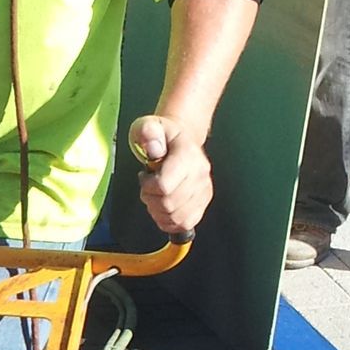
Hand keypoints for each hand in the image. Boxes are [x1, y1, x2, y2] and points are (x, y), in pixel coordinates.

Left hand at [129, 116, 212, 237]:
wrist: (180, 140)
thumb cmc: (162, 136)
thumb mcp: (148, 126)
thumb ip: (147, 132)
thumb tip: (153, 148)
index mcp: (188, 153)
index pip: (164, 186)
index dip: (148, 186)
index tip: (144, 176)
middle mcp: (200, 172)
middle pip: (169, 204)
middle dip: (151, 199)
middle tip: (148, 187)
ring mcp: (204, 189)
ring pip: (176, 217)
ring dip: (158, 212)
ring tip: (156, 196)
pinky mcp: (204, 202)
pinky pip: (185, 223)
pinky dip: (169, 221)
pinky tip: (163, 208)